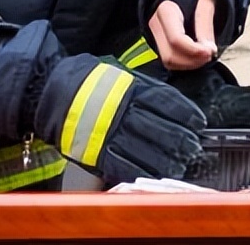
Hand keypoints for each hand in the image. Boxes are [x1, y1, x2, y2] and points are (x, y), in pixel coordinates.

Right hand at [35, 55, 205, 183]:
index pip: (168, 103)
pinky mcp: (97, 151)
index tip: (199, 123)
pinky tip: (156, 175)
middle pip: (162, 129)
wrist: (50, 91)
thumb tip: (169, 101)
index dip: (186, 115)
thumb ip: (143, 87)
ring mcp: (111, 133)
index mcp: (131, 89)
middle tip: (194, 147)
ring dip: (168, 159)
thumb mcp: (120, 74)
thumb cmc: (88, 81)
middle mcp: (124, 112)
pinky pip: (125, 165)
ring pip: (147, 150)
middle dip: (182, 140)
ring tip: (181, 164)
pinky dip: (143, 171)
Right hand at [148, 0, 218, 69]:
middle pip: (170, 55)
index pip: (176, 40)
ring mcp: (156, 35)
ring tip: (205, 56)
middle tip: (210, 54)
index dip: (195, 50)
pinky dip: (186, 63)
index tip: (211, 51)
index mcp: (166, 10)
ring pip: (169, 61)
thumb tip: (209, 50)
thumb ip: (205, 26)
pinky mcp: (160, 42)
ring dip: (190, 64)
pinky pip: (171, 60)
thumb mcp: (205, 2)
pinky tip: (197, 56)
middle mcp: (156, 24)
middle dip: (193, 61)